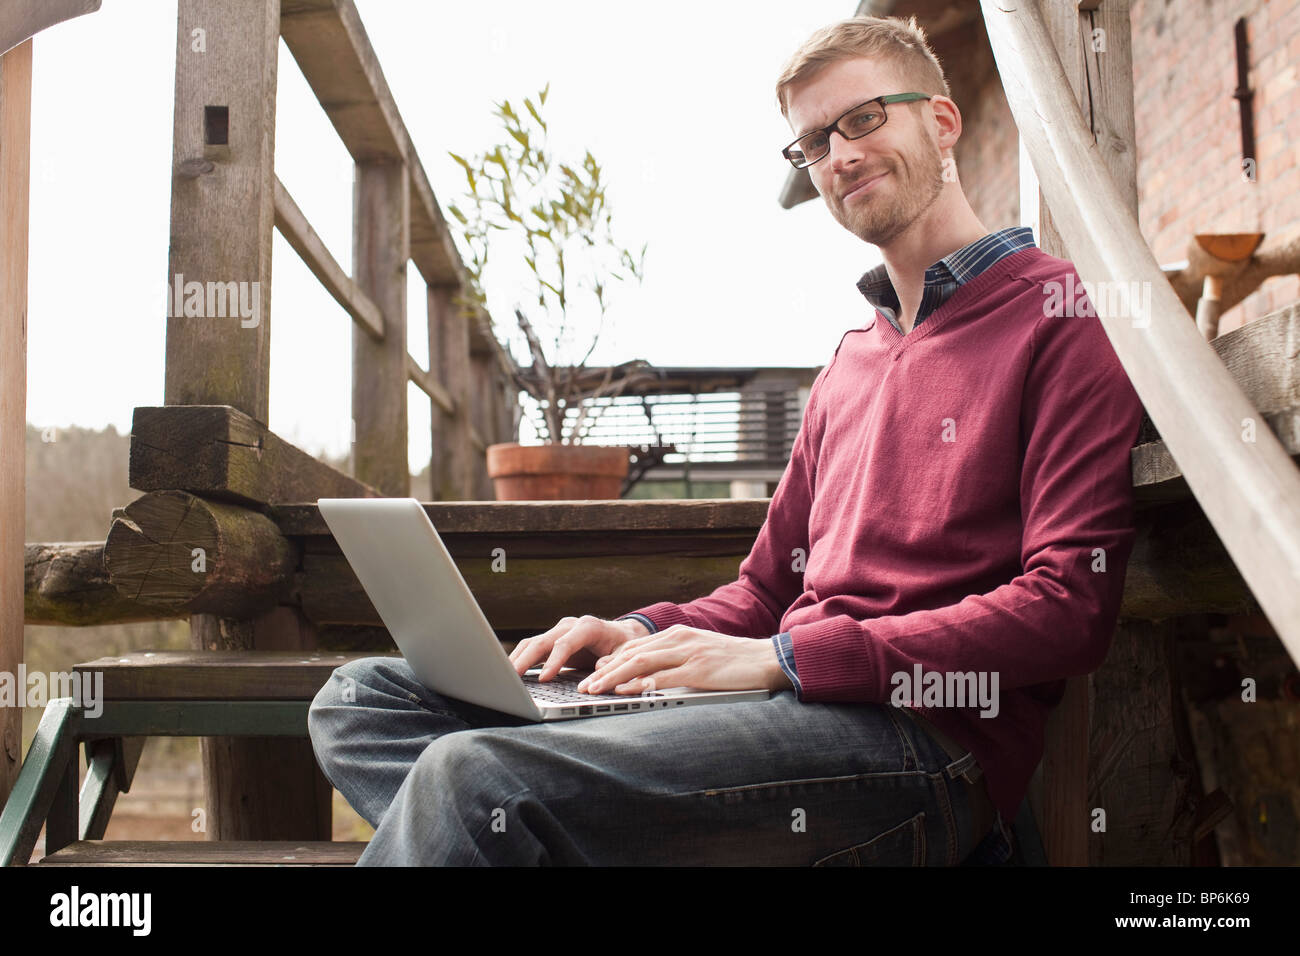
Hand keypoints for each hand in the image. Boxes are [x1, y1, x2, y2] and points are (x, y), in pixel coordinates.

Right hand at [508, 614, 648, 681]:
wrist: (620, 636)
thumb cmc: (623, 645)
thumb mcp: (625, 655)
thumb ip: (613, 662)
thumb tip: (598, 671)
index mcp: (588, 627)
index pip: (565, 643)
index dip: (554, 661)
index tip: (545, 678)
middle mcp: (569, 626)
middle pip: (542, 641)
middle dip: (526, 660)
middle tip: (512, 678)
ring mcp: (558, 632)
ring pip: (532, 643)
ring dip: (518, 659)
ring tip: (505, 678)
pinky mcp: (552, 642)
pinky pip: (532, 649)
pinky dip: (520, 659)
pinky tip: (512, 673)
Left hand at [576, 625, 793, 694]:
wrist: (768, 660)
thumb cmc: (735, 661)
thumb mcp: (701, 653)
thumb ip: (676, 660)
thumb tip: (651, 676)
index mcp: (678, 635)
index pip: (636, 646)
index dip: (611, 661)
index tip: (593, 674)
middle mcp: (679, 639)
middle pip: (632, 653)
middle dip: (604, 670)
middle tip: (583, 686)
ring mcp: (689, 653)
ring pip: (641, 662)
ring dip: (613, 677)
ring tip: (594, 690)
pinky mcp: (699, 670)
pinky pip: (663, 677)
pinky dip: (640, 683)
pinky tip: (625, 691)